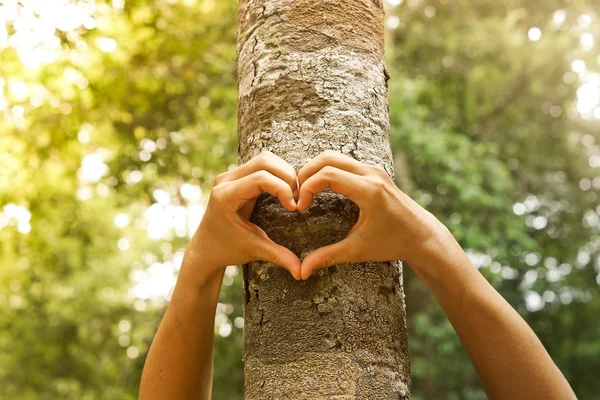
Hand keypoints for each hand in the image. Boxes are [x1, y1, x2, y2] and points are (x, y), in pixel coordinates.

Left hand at [185, 151, 301, 281]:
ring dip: (284, 171)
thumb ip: (278, 256)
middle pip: (264, 161)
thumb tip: (302, 272)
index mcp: (225, 196)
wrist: (206, 248)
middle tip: (300, 196)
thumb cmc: (227, 249)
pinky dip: (278, 172)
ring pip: (264, 158)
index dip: (283, 189)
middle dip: (287, 176)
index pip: (260, 179)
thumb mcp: (253, 250)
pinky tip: (287, 189)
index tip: (294, 208)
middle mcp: (225, 180)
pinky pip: (261, 164)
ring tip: (295, 193)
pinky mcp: (236, 175)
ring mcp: (229, 175)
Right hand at [297, 150, 453, 279]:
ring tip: (304, 191)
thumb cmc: (393, 243)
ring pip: (335, 156)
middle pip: (328, 158)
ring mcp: (374, 170)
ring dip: (316, 170)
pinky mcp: (374, 172)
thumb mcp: (358, 251)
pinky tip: (319, 189)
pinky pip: (345, 162)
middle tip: (296, 194)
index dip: (306, 188)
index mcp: (369, 190)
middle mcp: (371, 174)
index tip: (300, 208)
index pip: (327, 174)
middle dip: (306, 173)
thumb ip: (327, 257)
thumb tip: (301, 272)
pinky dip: (327, 170)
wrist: (422, 236)